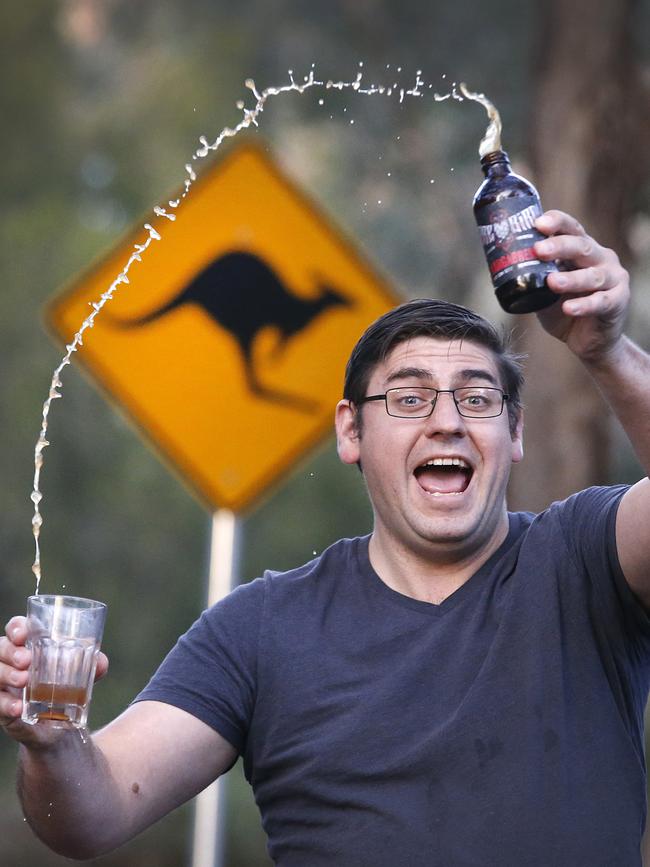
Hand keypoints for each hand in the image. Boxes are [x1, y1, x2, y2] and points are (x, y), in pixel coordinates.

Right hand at [0, 616, 108, 744]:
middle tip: (27, 661)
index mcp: (30, 646)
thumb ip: (94, 665)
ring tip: (25, 681)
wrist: (59, 727)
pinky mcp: (1, 707)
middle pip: (1, 648)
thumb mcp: (83, 675)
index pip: (16, 628)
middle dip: (11, 652)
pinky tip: (18, 708)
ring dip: (6, 674)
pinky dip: (5, 704)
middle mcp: (12, 662)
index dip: (16, 628)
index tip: (24, 635)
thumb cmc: (67, 688)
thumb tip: (101, 662)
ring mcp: (4, 684)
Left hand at [533, 210, 629, 362]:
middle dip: (559, 246)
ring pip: (592, 275)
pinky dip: (583, 305)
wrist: (590, 341)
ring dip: (571, 278)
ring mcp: (613, 278)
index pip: (571, 229)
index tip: (537, 223)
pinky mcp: (618, 301)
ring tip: (551, 282)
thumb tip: (500, 267)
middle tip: (538, 250)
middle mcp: (601, 258)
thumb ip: (532, 278)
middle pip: (581, 247)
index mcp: (583, 250)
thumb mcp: (545, 292)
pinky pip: (601, 302)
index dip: (556, 222)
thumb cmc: (565, 310)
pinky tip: (569, 308)